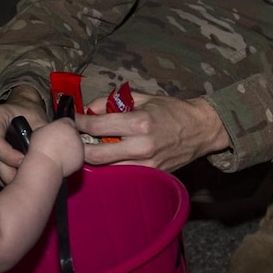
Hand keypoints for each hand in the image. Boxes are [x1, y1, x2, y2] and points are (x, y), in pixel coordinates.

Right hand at [0, 89, 44, 183]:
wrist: (19, 111)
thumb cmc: (29, 115)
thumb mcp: (39, 120)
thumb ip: (39, 136)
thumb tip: (39, 157)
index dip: (9, 157)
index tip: (24, 162)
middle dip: (11, 172)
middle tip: (30, 178)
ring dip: (8, 177)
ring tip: (26, 178)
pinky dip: (3, 177)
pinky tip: (16, 174)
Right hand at [26, 117, 84, 176]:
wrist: (45, 164)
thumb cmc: (41, 149)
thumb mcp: (40, 131)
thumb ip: (49, 128)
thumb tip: (49, 130)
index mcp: (65, 124)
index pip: (68, 121)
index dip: (62, 127)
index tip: (59, 132)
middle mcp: (74, 133)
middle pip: (73, 133)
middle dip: (67, 138)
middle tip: (57, 144)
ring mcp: (79, 146)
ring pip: (76, 145)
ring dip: (70, 148)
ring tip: (58, 153)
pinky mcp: (81, 157)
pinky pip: (77, 156)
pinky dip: (72, 158)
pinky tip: (62, 159)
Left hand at [76, 93, 227, 173]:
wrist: (201, 129)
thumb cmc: (172, 111)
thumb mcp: (143, 98)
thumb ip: (113, 102)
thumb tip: (89, 109)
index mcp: (139, 123)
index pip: (97, 126)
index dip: (78, 123)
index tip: (70, 121)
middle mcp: (141, 146)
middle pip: (95, 154)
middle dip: (78, 147)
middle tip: (72, 140)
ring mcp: (147, 164)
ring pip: (106, 169)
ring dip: (92, 160)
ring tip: (87, 150)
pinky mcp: (152, 175)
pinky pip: (122, 175)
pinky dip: (109, 168)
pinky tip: (105, 160)